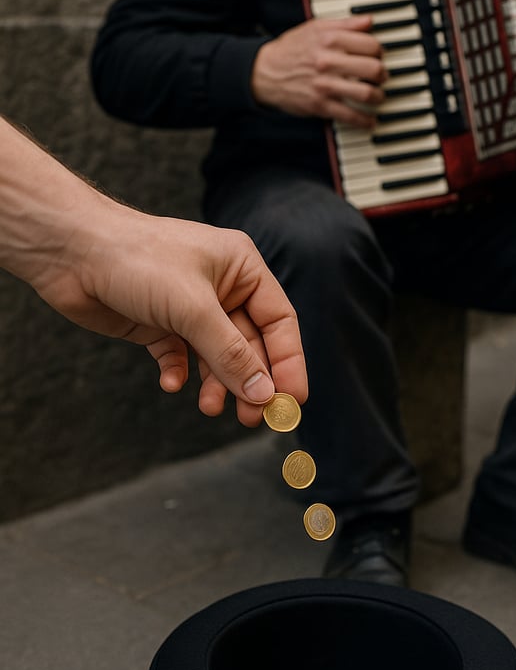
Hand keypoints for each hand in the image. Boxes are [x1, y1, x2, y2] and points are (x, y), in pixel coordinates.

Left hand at [38, 203, 307, 425]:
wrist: (69, 252)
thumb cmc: (135, 260)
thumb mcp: (193, 309)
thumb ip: (231, 355)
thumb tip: (263, 395)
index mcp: (241, 268)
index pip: (279, 321)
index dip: (289, 362)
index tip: (293, 401)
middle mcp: (221, 287)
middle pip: (250, 344)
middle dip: (250, 381)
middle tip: (252, 418)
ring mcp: (189, 307)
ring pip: (216, 356)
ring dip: (216, 384)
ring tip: (210, 408)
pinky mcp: (159, 324)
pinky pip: (181, 357)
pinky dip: (179, 373)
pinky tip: (172, 383)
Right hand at [251, 16, 386, 127]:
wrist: (265, 72)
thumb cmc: (292, 49)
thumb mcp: (315, 28)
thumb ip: (345, 24)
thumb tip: (369, 21)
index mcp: (330, 39)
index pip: (371, 45)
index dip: (380, 51)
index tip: (379, 56)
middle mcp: (329, 61)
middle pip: (373, 69)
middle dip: (383, 75)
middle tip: (382, 77)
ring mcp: (325, 85)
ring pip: (366, 93)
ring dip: (378, 97)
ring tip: (378, 96)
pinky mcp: (320, 105)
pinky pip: (350, 116)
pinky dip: (365, 121)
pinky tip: (370, 121)